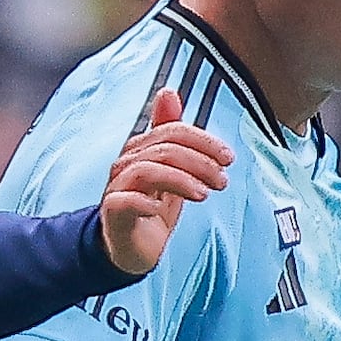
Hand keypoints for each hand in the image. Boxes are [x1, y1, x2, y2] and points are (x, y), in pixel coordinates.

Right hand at [94, 86, 236, 278]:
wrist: (131, 248)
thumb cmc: (150, 207)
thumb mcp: (170, 169)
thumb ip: (172, 135)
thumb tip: (168, 92)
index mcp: (142, 149)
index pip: (173, 131)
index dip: (203, 141)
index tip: (228, 157)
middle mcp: (127, 163)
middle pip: (163, 149)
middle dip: (199, 161)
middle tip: (221, 179)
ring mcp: (118, 187)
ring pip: (147, 171)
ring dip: (181, 180)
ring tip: (203, 194)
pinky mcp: (113, 213)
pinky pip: (122, 200)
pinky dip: (143, 202)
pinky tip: (159, 210)